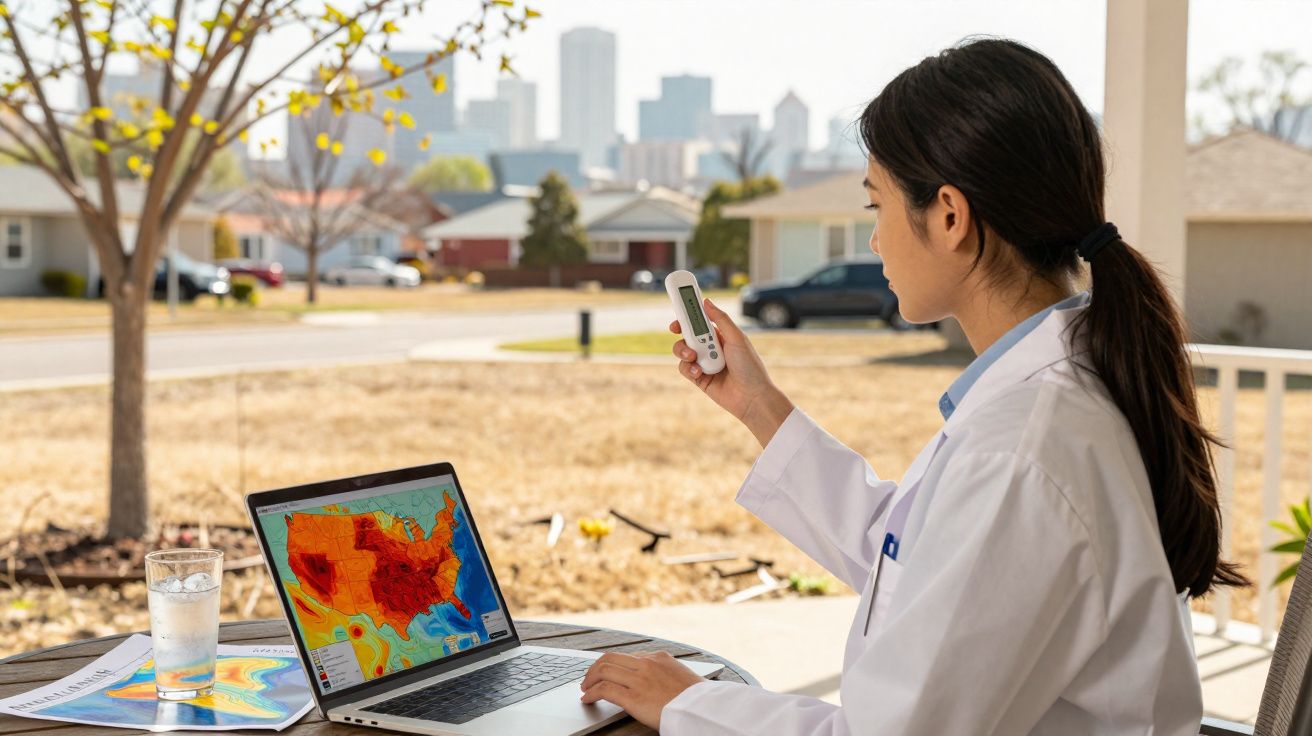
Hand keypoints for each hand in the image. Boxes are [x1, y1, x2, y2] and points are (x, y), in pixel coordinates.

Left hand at [579, 651, 704, 729]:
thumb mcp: (680, 675)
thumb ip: (663, 672)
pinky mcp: (634, 697)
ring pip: (604, 670)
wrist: (703, 708)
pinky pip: (605, 690)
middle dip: (595, 668)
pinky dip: (592, 693)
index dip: (611, 664)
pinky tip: (588, 699)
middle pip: (610, 658)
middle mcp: (647, 664)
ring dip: (589, 680)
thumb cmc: (696, 698)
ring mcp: (639, 679)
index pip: (627, 656)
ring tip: (585, 689)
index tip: (605, 671)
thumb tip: (652, 679)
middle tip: (588, 679)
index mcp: (659, 657)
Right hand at [671, 298, 793, 446]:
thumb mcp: (737, 338)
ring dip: (683, 351)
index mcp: (721, 336)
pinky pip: (685, 369)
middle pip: (687, 334)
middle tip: (676, 329)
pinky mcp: (699, 379)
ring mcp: (704, 363)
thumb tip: (706, 301)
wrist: (752, 397)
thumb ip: (720, 319)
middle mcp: (711, 348)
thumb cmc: (750, 366)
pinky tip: (699, 372)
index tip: (679, 308)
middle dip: (681, 331)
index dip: (689, 315)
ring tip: (693, 357)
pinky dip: (689, 368)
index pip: (701, 321)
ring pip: (682, 351)